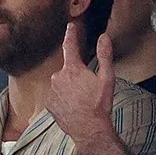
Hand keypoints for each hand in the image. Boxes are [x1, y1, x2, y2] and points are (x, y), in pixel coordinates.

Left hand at [47, 24, 116, 144]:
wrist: (88, 128)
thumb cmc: (99, 103)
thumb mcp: (107, 78)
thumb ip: (105, 55)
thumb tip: (104, 37)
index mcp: (72, 69)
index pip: (70, 46)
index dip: (71, 35)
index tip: (70, 26)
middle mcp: (57, 77)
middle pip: (67, 70)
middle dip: (76, 76)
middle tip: (87, 89)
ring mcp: (51, 91)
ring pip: (61, 84)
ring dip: (69, 88)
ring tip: (81, 100)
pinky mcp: (48, 103)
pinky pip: (56, 96)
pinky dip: (64, 99)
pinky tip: (73, 106)